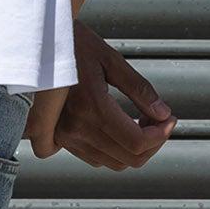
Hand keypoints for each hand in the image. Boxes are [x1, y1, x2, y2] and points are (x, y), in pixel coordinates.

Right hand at [21, 20, 176, 168]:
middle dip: (153, 143)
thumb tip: (164, 115)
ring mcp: (67, 136)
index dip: (161, 135)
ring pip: (115, 163)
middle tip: (161, 120)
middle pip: (130, 157)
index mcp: (91, 107)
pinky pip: (97, 159)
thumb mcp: (112, 61)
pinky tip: (123, 127)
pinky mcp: (62, 138)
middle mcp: (76, 128)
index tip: (170, 119)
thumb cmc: (75, 45)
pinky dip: (117, 150)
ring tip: (143, 121)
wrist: (39, 45)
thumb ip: (140, 90)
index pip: (137, 141)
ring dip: (136, 149)